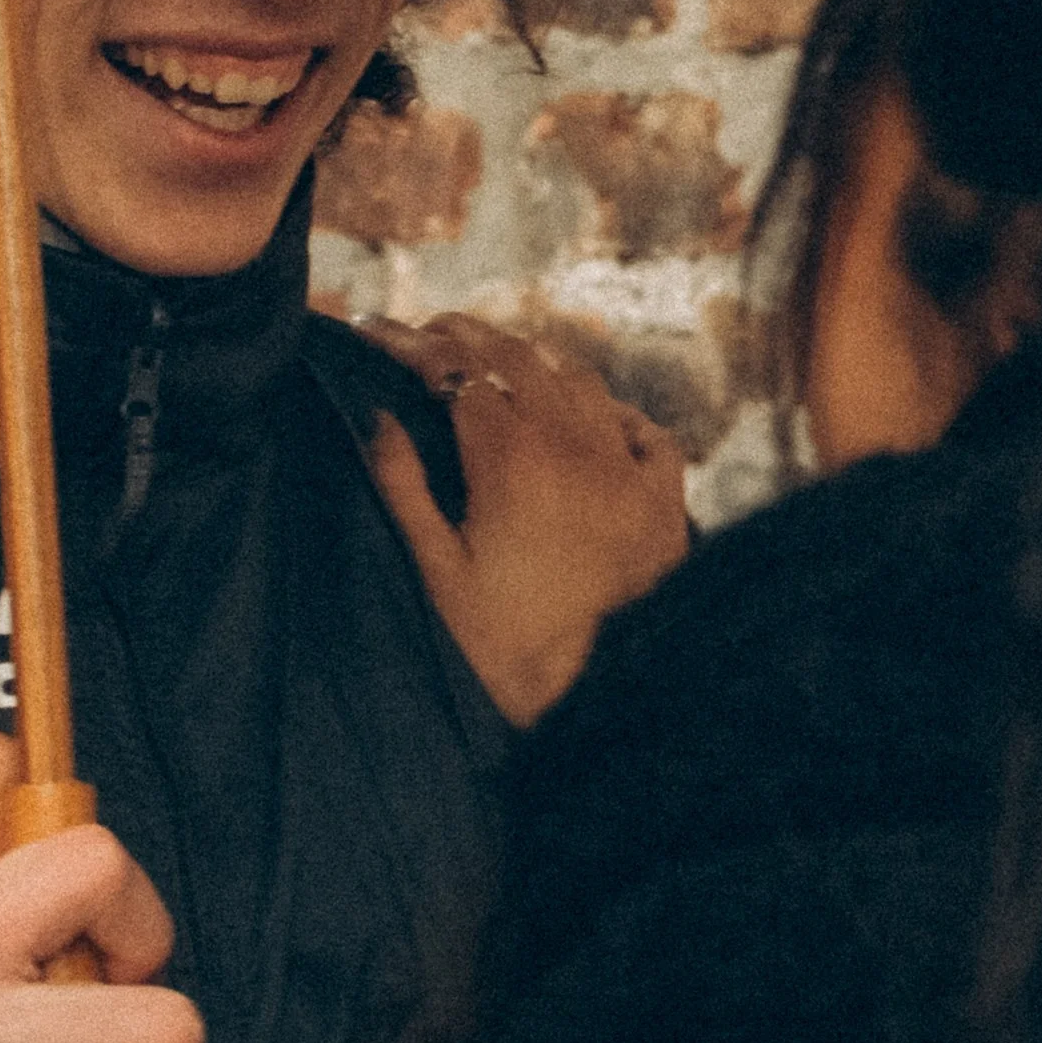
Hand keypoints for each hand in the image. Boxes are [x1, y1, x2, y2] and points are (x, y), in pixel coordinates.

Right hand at [359, 313, 687, 725]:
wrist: (586, 710)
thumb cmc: (496, 646)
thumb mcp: (431, 568)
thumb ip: (402, 483)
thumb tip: (379, 415)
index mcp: (513, 462)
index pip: (456, 372)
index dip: (412, 345)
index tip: (377, 332)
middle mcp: (577, 452)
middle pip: (517, 360)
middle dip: (465, 336)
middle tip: (427, 334)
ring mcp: (628, 475)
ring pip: (581, 384)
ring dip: (534, 364)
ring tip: (497, 364)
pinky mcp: (664, 509)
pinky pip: (649, 435)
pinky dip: (618, 415)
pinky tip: (593, 418)